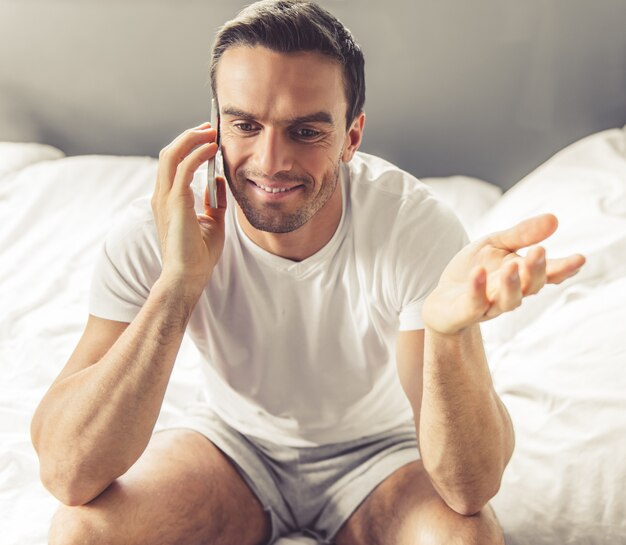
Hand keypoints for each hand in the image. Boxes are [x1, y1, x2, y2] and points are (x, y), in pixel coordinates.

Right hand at [151, 121, 226, 291]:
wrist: (187, 277)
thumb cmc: (197, 255)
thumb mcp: (212, 222)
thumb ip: (214, 201)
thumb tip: (218, 180)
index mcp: (168, 200)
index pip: (173, 164)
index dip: (188, 147)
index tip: (207, 138)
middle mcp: (161, 195)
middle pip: (170, 153)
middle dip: (189, 136)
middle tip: (210, 128)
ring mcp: (165, 198)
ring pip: (173, 155)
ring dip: (192, 139)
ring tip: (211, 132)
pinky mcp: (174, 202)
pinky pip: (184, 168)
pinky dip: (198, 154)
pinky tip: (212, 148)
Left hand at [422, 214, 585, 334]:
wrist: (443, 301)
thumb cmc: (474, 270)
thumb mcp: (495, 245)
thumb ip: (522, 234)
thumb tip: (554, 219)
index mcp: (522, 276)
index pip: (548, 274)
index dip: (564, 269)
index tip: (579, 258)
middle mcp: (510, 294)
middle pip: (531, 287)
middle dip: (537, 270)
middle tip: (539, 251)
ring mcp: (489, 306)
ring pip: (508, 301)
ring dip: (512, 284)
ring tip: (512, 265)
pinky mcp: (465, 313)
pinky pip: (475, 305)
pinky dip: (478, 289)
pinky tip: (478, 273)